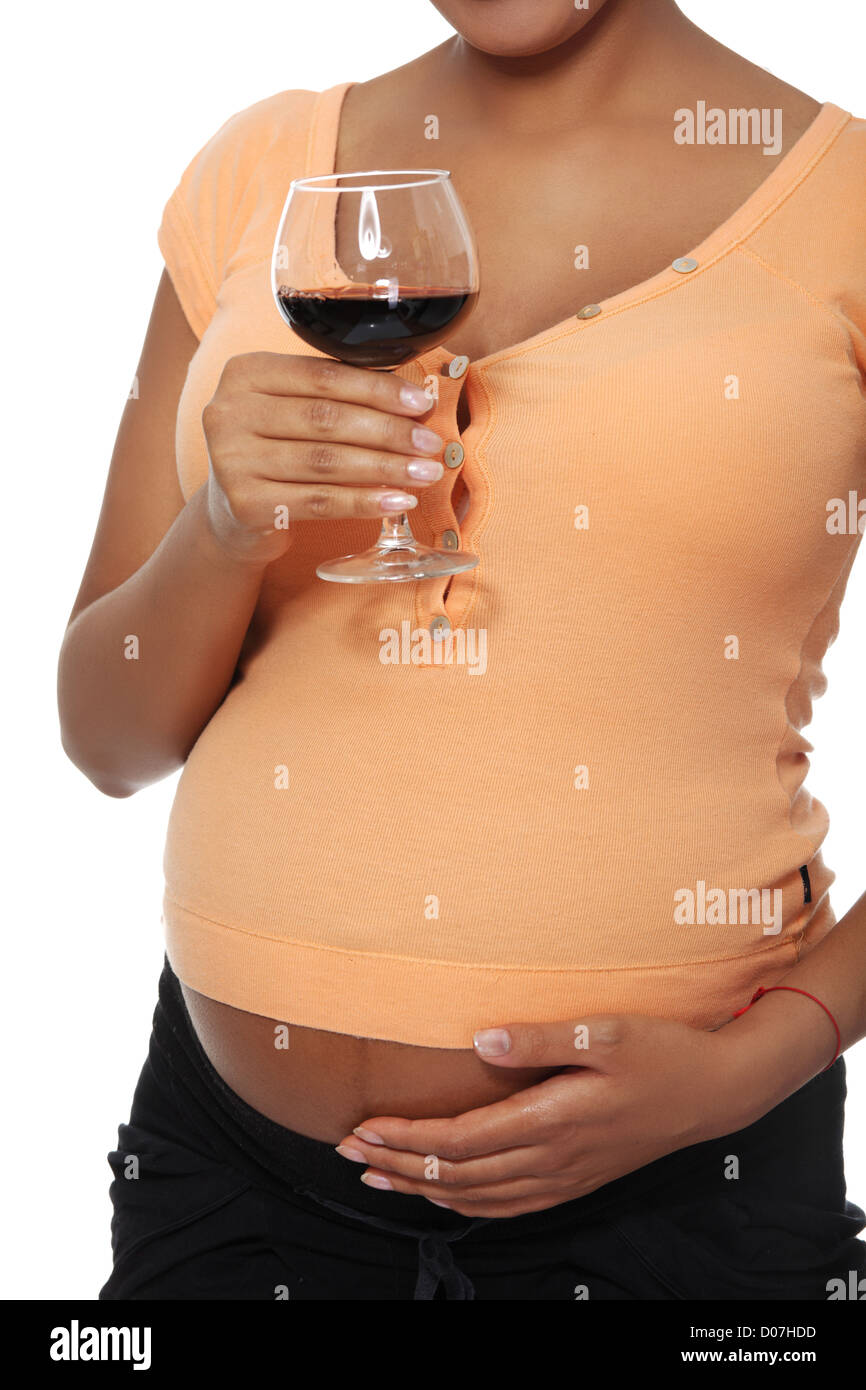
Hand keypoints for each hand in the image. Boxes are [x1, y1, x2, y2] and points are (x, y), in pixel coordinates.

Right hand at [200, 353, 442, 565]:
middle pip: (326, 419)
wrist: (232, 511)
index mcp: (245, 373)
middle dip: (388, 431)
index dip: (378, 389)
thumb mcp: (293, 409)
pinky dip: (365, 502)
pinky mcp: (246, 505)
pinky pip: (320, 502)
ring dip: (385, 468)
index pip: (322, 376)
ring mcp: (231, 460)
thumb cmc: (276, 448)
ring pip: (326, 462)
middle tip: (430, 443)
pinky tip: (398, 501)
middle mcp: (228, 411)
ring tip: (425, 472)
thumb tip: (416, 403)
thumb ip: (338, 395)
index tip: (422, 403)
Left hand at [336, 1014, 753, 1217]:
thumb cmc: (662, 1053)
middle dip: (399, 1165)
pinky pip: (510, 1205)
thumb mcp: (606, 1031)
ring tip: (380, 1175)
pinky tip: (448, 1197)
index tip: (364, 1127)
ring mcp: (565, 1175)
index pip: (461, 1141)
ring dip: (423, 1188)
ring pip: (478, 1196)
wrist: (715, 1092)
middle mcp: (553, 1157)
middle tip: (349, 1152)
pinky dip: (467, 1204)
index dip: (407, 1139)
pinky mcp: (576, 1179)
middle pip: (458, 1174)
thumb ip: (542, 1037)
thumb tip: (482, 1035)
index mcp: (552, 1120)